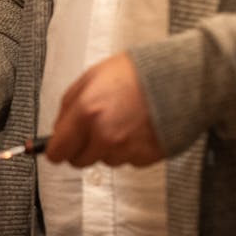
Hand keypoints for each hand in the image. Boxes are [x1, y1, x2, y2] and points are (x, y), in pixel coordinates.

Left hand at [46, 52, 163, 166]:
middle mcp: (105, 135)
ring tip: (123, 122)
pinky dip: (130, 149)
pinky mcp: (145, 157)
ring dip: (109, 147)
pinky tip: (137, 129)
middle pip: (79, 161)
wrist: (178, 77)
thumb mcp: (91, 78)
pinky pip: (128, 161)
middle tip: (95, 129)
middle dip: (83, 147)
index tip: (61, 147)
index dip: (58, 149)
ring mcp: (126, 149)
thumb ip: (68, 107)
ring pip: (105, 161)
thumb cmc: (136, 73)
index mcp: (86, 112)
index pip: (57, 152)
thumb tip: (58, 131)